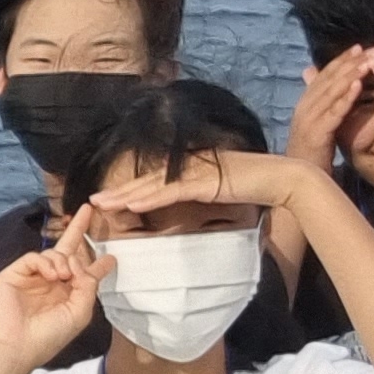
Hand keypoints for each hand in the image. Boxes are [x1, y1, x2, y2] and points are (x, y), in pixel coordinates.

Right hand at [0, 211, 104, 369]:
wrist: (20, 345)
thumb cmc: (50, 335)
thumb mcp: (80, 311)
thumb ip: (88, 285)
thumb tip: (79, 262)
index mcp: (67, 294)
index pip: (84, 273)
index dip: (98, 264)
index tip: (112, 256)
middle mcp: (51, 282)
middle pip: (67, 250)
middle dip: (78, 229)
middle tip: (88, 210)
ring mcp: (32, 277)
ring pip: (53, 253)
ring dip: (63, 261)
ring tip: (63, 277)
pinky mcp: (14, 274)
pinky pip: (34, 257)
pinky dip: (45, 263)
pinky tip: (51, 276)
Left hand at [83, 147, 310, 220]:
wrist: (281, 179)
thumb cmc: (255, 186)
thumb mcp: (220, 192)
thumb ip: (202, 194)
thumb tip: (189, 205)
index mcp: (190, 170)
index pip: (154, 181)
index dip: (129, 190)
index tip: (107, 200)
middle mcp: (188, 167)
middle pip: (146, 181)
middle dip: (117, 192)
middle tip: (91, 202)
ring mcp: (195, 172)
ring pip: (153, 185)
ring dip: (125, 195)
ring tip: (102, 203)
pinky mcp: (205, 181)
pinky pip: (172, 191)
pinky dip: (151, 197)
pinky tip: (132, 203)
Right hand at [286, 51, 366, 172]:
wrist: (296, 184)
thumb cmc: (311, 157)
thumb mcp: (318, 128)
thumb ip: (324, 109)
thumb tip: (333, 96)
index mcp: (304, 105)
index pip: (323, 76)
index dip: (341, 61)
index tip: (360, 49)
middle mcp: (303, 108)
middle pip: (328, 79)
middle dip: (350, 63)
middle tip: (372, 49)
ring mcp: (308, 120)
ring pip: (331, 92)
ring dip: (351, 74)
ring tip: (369, 61)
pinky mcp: (316, 134)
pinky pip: (333, 112)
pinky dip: (345, 97)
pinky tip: (358, 85)